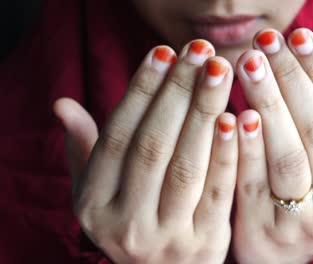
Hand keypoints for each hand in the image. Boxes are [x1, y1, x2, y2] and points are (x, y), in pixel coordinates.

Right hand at [54, 41, 237, 262]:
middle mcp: (125, 224)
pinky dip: (227, 152)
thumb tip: (63, 105)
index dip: (141, 92)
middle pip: (153, 146)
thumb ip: (85, 149)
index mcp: (92, 204)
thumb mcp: (98, 192)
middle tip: (200, 53)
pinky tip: (237, 117)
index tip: (164, 52)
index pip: (116, 137)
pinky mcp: (205, 244)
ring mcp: (166, 237)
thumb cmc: (133, 219)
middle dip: (178, 93)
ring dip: (204, 114)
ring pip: (186, 166)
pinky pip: (218, 191)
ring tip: (220, 73)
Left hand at [232, 28, 312, 262]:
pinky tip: (234, 114)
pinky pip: (252, 183)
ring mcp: (303, 221)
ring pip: (288, 155)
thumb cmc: (305, 198)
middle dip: (291, 81)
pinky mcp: (264, 232)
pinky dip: (246, 147)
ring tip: (249, 65)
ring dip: (269, 104)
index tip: (298, 36)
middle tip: (266, 43)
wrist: (281, 257)